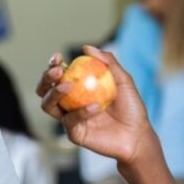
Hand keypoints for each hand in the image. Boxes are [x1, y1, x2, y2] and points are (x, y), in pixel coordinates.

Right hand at [37, 46, 152, 165]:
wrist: (137, 135)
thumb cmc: (131, 108)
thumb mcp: (123, 80)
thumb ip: (107, 62)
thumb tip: (86, 47)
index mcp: (77, 89)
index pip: (58, 75)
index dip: (53, 65)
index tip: (58, 56)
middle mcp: (69, 103)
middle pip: (45, 90)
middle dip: (46, 78)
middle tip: (58, 72)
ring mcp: (70, 119)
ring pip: (48, 105)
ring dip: (54, 93)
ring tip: (68, 86)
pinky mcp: (74, 133)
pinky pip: (69, 121)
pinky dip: (81, 112)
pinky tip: (95, 107)